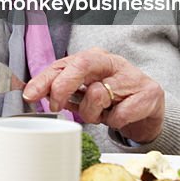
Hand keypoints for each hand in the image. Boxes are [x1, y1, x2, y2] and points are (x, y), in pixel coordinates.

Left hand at [23, 47, 164, 142]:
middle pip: (80, 65)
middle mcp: (111, 61)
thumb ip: (63, 90)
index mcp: (92, 58)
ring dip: (91, 113)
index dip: (43, 80)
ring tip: (98, 115)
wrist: (149, 106)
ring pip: (98, 94)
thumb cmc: (112, 96)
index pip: (62, 63)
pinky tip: (117, 117)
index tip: (30, 95)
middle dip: (62, 88)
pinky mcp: (149, 93)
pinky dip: (114, 122)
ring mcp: (131, 76)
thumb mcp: (85, 91)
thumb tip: (34, 96)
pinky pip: (121, 114)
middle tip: (56, 107)